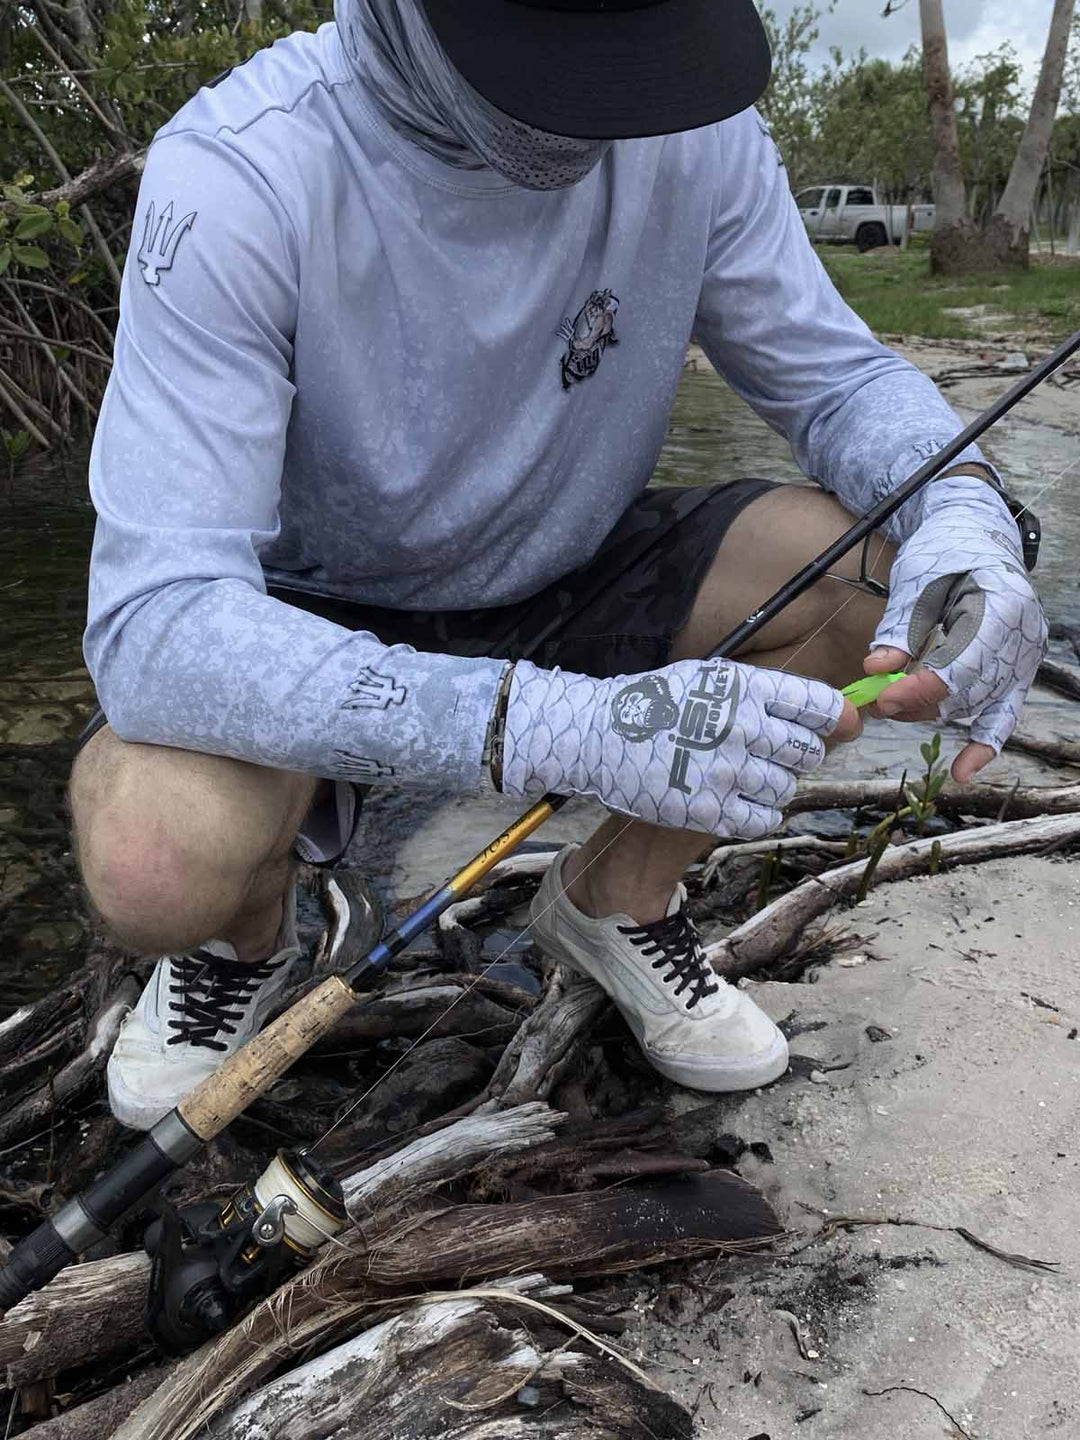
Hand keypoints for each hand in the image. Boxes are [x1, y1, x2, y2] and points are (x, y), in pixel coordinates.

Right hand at [501, 657, 859, 838]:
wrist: (598, 736)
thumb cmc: (657, 704)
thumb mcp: (710, 678)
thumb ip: (768, 694)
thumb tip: (838, 715)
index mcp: (744, 690)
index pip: (818, 706)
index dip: (837, 718)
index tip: (840, 726)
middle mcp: (741, 729)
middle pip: (808, 752)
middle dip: (798, 756)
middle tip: (770, 755)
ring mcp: (725, 772)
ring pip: (786, 789)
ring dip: (774, 786)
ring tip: (743, 776)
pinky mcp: (708, 810)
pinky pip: (763, 820)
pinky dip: (759, 814)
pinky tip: (738, 801)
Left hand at [864, 488, 1046, 781]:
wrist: (974, 535)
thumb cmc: (945, 550)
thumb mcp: (917, 580)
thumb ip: (899, 628)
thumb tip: (875, 669)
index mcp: (1003, 609)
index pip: (961, 667)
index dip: (919, 688)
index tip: (882, 697)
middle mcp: (1022, 639)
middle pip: (966, 693)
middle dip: (916, 701)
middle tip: (875, 699)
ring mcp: (1023, 659)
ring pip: (974, 707)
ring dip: (930, 710)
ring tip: (892, 700)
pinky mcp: (1015, 672)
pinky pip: (1002, 716)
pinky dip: (984, 744)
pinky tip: (962, 772)